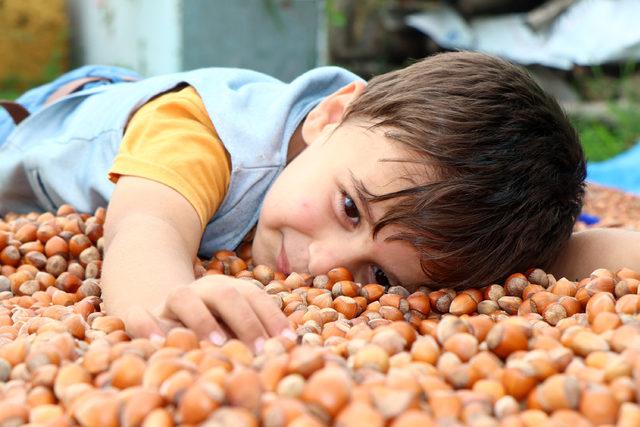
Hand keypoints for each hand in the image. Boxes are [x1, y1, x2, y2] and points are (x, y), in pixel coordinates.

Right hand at [124, 275, 293, 350]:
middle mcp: (202, 290)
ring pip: (183, 296)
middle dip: (246, 321)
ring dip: (202, 319)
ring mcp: (171, 300)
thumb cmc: (212, 325)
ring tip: (219, 344)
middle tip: (262, 349)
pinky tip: (157, 343)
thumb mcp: (234, 325)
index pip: (255, 296)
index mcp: (229, 289)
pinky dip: (145, 325)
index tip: (287, 341)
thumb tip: (287, 348)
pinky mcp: (145, 313)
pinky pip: (138, 315)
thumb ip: (255, 332)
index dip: (272, 316)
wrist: (164, 309)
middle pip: (226, 294)